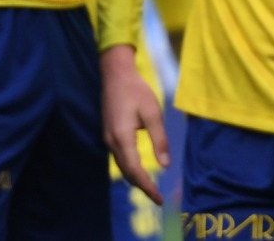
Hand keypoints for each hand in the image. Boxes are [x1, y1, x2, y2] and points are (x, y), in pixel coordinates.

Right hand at [100, 45, 168, 203]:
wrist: (115, 75)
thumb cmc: (136, 91)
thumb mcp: (153, 113)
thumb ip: (159, 139)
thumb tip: (165, 164)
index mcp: (122, 138)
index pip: (135, 170)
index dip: (147, 186)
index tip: (159, 199)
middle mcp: (111, 142)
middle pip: (126, 172)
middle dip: (142, 187)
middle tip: (157, 199)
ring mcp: (108, 139)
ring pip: (122, 166)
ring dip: (135, 179)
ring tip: (150, 189)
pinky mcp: (109, 134)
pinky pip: (119, 158)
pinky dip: (130, 169)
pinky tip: (139, 171)